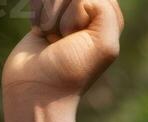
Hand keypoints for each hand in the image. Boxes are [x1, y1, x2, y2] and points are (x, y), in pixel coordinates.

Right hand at [3, 0, 123, 107]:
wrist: (37, 86)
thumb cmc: (72, 68)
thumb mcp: (104, 43)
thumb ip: (105, 11)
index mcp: (109, 22)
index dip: (81, 8)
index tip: (78, 35)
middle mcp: (89, 17)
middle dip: (64, 13)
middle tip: (66, 39)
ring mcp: (66, 16)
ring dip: (49, 16)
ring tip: (54, 40)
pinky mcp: (45, 17)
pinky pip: (39, 0)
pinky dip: (38, 15)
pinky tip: (42, 34)